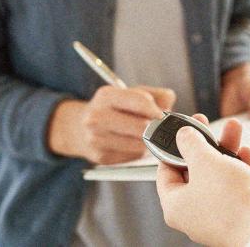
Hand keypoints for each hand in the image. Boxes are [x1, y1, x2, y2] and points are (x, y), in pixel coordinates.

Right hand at [48, 85, 174, 164]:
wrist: (80, 128)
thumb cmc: (114, 108)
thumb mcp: (130, 93)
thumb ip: (156, 95)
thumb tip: (170, 110)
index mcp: (106, 96)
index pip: (140, 101)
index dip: (157, 109)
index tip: (164, 115)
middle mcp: (97, 117)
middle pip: (142, 127)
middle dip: (156, 128)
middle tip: (160, 128)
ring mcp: (97, 139)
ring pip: (140, 145)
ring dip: (149, 142)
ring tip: (148, 135)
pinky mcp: (101, 157)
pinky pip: (133, 156)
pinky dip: (139, 151)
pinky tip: (134, 144)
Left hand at [157, 116, 249, 246]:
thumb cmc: (233, 203)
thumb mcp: (204, 161)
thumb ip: (191, 144)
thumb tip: (183, 135)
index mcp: (175, 205)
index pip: (166, 171)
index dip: (173, 146)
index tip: (182, 130)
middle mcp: (194, 213)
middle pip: (194, 170)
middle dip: (205, 144)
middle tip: (207, 125)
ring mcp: (218, 214)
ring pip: (217, 175)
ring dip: (225, 150)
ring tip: (233, 130)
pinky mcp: (240, 213)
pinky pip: (235, 185)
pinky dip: (239, 167)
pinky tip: (246, 153)